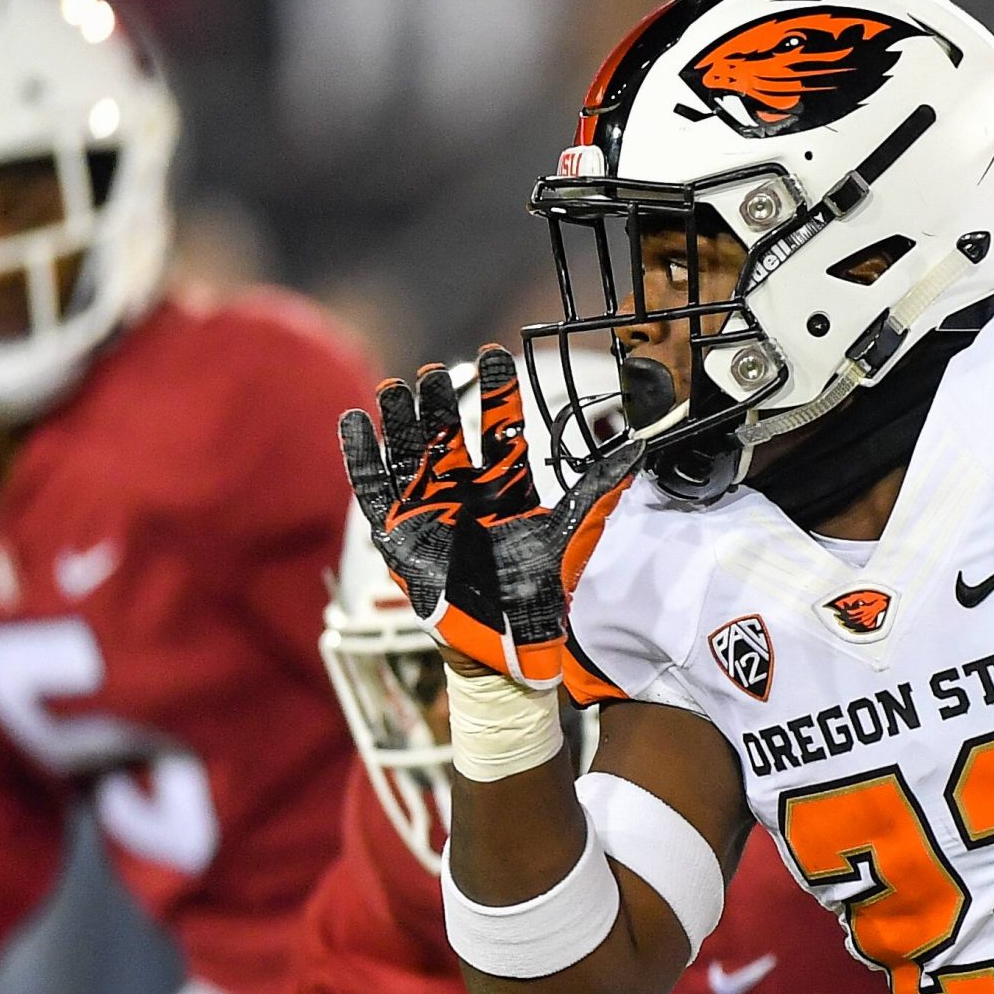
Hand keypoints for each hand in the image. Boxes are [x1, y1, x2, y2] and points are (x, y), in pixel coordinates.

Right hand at [339, 343, 637, 691]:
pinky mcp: (398, 533)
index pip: (498, 426)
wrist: (509, 639)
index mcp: (505, 487)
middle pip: (447, 433)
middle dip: (441, 401)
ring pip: (408, 453)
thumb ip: (598, 487)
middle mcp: (465, 492)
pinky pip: (372, 490)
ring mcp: (429, 509)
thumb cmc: (539, 591)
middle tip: (436, 368)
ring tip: (397, 385)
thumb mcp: (571, 531)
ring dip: (401, 420)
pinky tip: (354, 422)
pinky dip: (361, 457)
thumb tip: (639, 448)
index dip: (496, 391)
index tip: (494, 354)